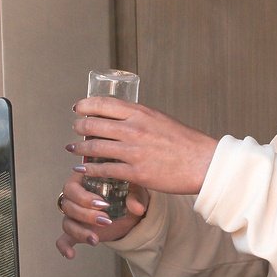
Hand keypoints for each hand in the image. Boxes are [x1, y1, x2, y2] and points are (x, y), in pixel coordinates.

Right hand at [55, 170, 150, 257]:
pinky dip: (64, 247)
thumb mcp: (135, 192)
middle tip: (105, 220)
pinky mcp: (77, 231)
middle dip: (86, 215)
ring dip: (80, 231)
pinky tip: (70, 255)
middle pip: (68, 205)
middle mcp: (74, 198)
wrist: (129, 213)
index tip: (103, 204)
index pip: (72, 187)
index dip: (84, 197)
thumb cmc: (128, 194)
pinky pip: (63, 239)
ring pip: (67, 222)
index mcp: (83, 181)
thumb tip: (137, 208)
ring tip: (95, 240)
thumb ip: (135, 196)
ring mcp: (74, 216)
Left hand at [67, 97, 220, 196]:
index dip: (85, 105)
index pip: (103, 103)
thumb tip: (124, 119)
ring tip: (73, 148)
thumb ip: (141, 119)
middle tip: (75, 129)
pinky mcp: (136, 172)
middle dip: (79, 127)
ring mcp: (133, 151)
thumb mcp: (162, 120)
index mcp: (141, 113)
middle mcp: (134, 129)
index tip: (77, 109)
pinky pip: (104, 169)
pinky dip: (89, 169)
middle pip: (94, 124)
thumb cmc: (186, 143)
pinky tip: (82, 168)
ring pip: (95, 147)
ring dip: (80, 148)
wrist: (203, 163)